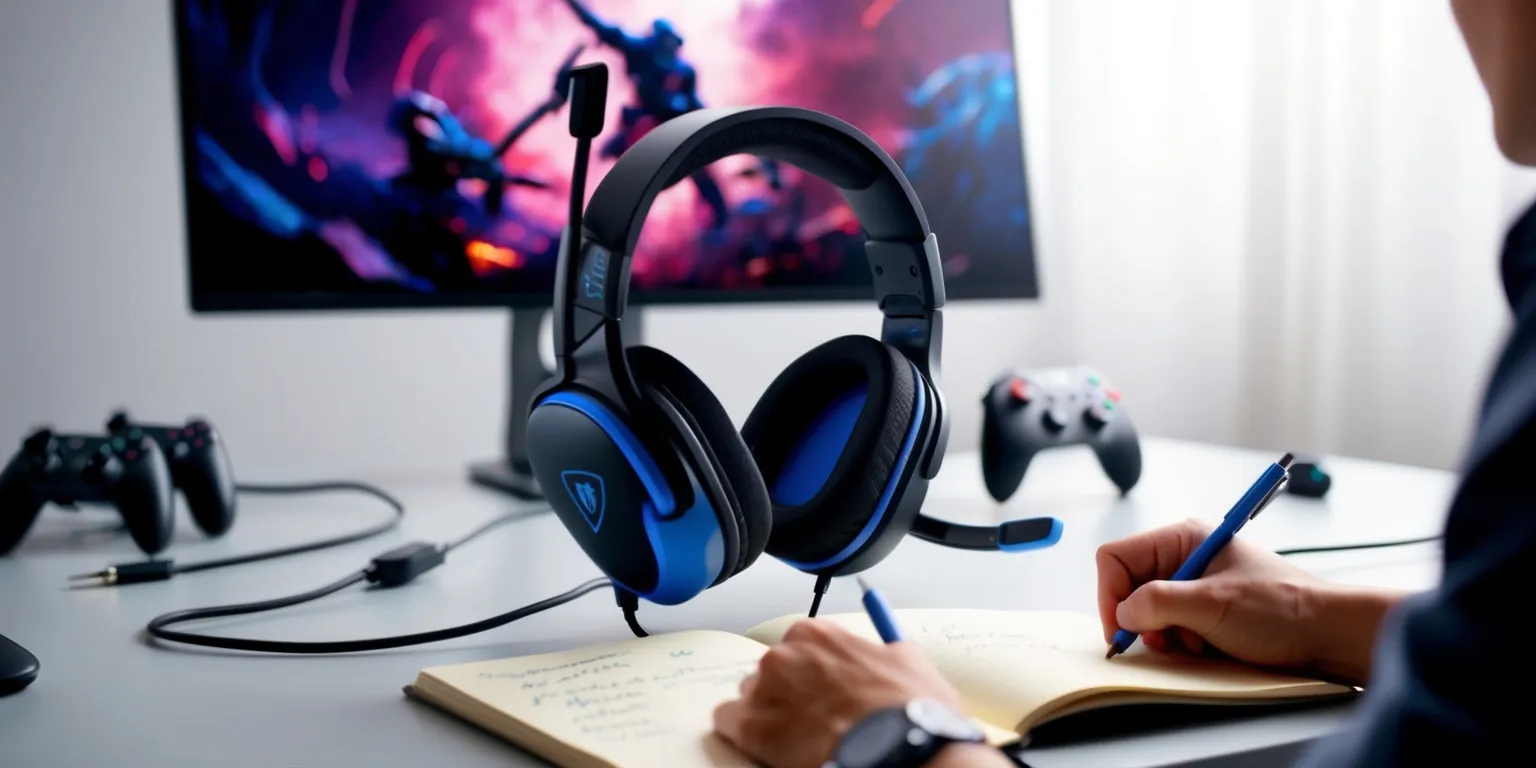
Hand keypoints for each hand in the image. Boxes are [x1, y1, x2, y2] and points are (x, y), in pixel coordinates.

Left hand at [713, 619, 1004, 767]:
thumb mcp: (908, 661)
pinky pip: (727, 723)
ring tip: (795, 738)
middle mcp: (784, 654)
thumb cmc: (908, 709)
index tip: (819, 690)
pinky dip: (742, 734)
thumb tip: (885, 653)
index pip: (797, 646)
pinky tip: (765, 746)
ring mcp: (764, 690)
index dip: (810, 673)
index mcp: (817, 633)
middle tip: (810, 719)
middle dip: (787, 694)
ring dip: (767, 715)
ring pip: (749, 698)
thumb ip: (885, 650)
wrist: (902, 748)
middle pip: (771, 672)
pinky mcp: (751, 726)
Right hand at [1096, 518, 1398, 682]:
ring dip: (1164, 634)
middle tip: (1164, 640)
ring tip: (1196, 642)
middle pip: (1129, 586)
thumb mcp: (1212, 604)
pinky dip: (1180, 642)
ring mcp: (1195, 584)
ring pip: (1148, 611)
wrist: (1329, 635)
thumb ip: (1157, 603)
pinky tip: (1206, 646)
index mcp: (1184, 538)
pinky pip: (1170, 627)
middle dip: (1142, 619)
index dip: (1111, 593)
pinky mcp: (1205, 610)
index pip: (1117, 557)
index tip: (1120, 628)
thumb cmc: (1283, 608)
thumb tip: (1122, 613)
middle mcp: (1186, 556)